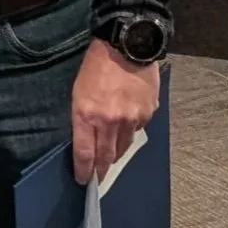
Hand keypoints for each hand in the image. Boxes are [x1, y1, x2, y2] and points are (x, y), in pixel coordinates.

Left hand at [71, 38, 160, 183]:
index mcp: (87, 115)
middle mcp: (110, 121)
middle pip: (106, 156)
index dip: (84, 171)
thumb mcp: (78, 92)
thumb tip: (89, 142)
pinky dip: (130, 131)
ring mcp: (132, 118)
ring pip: (124, 146)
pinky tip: (126, 125)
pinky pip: (138, 130)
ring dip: (116, 153)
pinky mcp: (148, 113)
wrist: (127, 46)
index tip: (83, 181)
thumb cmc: (96, 67)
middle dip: (101, 170)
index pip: (85, 153)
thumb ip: (83, 119)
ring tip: (111, 157)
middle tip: (98, 178)